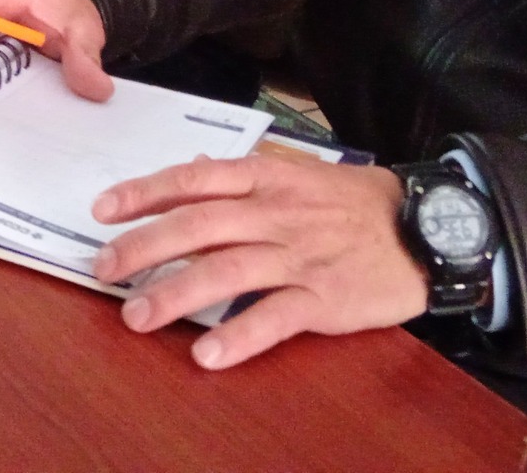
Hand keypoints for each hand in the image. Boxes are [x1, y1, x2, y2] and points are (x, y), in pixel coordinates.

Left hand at [90, 156, 425, 368]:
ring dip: (176, 295)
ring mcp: (300, 255)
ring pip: (227, 270)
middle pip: (199, 225)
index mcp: (266, 178)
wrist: (424, 228)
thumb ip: (244, 178)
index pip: (193, 179)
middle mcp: (276, 213)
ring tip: (137, 318)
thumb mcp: (297, 175)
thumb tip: (191, 171)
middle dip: (144, 247)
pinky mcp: (324, 297)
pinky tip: (208, 355)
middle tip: (103, 270)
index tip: (103, 210)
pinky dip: (240, 335)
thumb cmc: (352, 202)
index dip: (144, 193)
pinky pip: (276, 317)